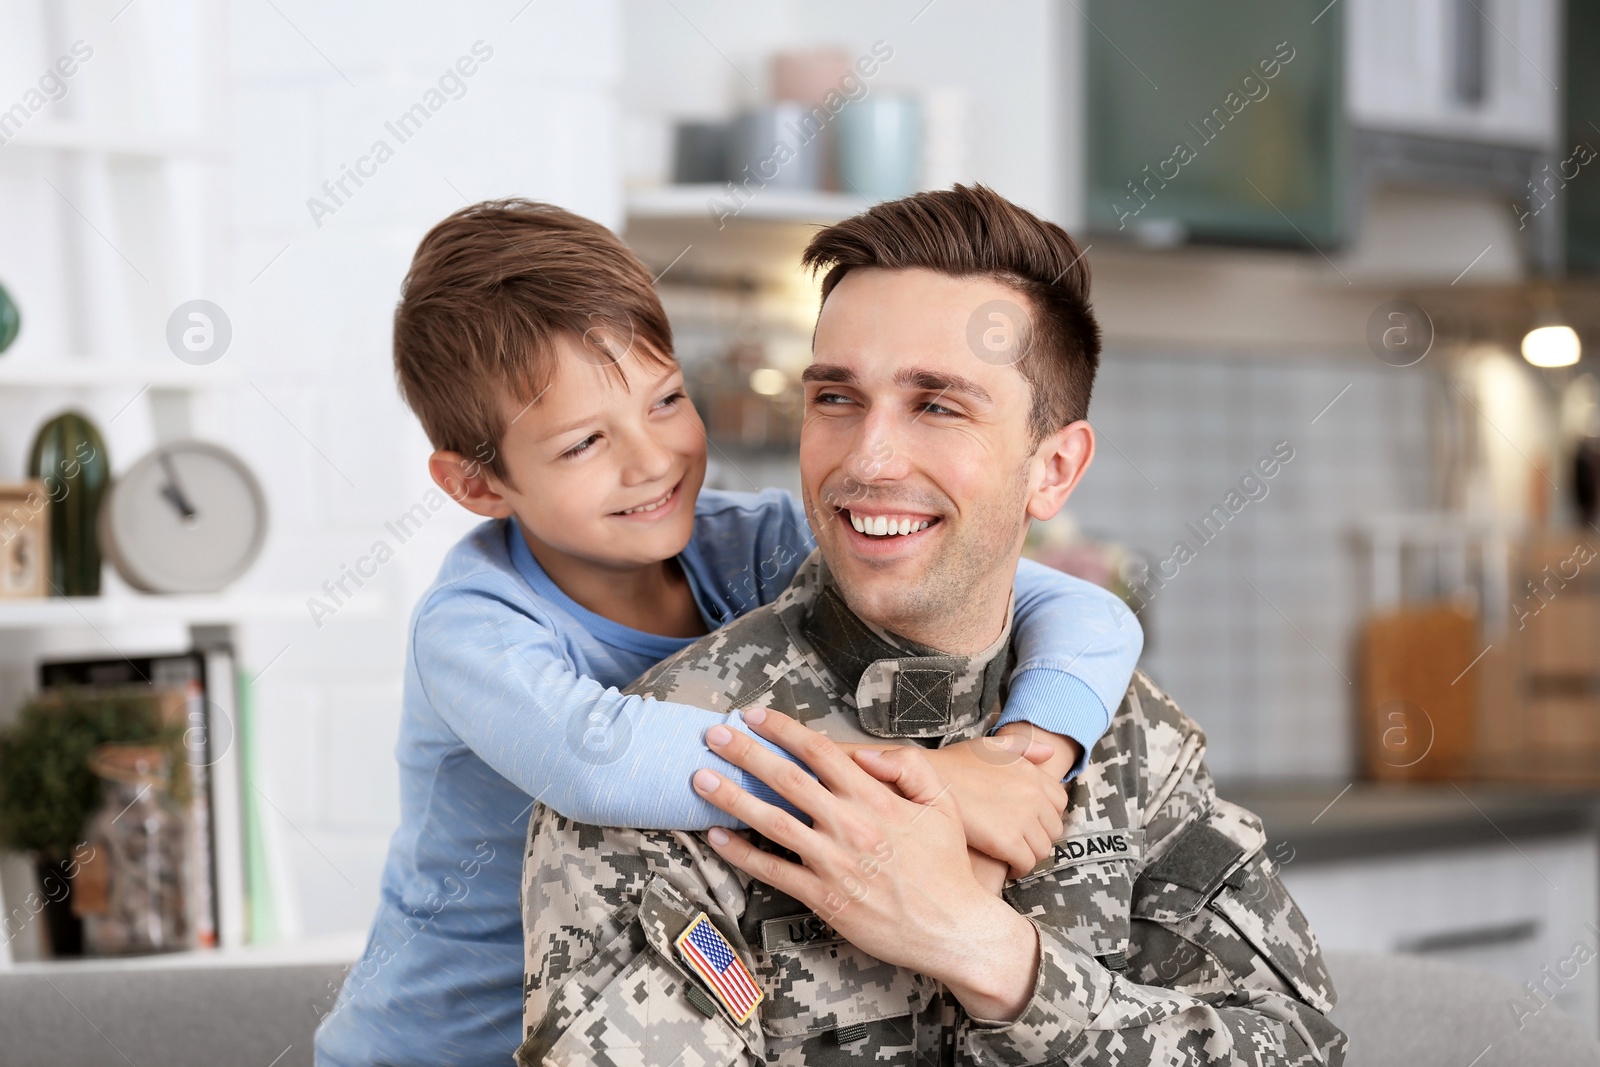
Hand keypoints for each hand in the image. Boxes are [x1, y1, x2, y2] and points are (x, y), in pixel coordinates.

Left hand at [697, 710, 1039, 1021]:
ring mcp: (833, 863)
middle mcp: (850, 825)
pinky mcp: (823, 898)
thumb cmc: (946, 866)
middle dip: (746, 753)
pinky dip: (741, 854)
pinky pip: (773, 871)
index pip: (821, 752)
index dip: (784, 729)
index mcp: (876, 799)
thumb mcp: (943, 804)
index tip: (755, 715)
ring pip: (772, 822)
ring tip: (700, 779)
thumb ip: (908, 769)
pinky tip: (717, 838)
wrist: (953, 929)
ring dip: (732, 798)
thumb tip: (866, 753)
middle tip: (714, 735)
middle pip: (787, 779)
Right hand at [919, 726, 1074, 878]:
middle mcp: (1033, 795)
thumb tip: (1050, 751)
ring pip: (1042, 849)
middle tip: (1019, 842)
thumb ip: (1023, 747)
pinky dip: (1018, 868)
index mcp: (1032, 773)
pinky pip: (1026, 863)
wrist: (924, 782)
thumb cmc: (952, 765)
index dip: (1045, 815)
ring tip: (1012, 855)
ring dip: (1030, 854)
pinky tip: (1005, 865)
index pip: (1059, 802)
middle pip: (1054, 828)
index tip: (1029, 822)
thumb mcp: (989, 746)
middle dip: (1039, 836)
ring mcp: (1022, 818)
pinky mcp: (1006, 841)